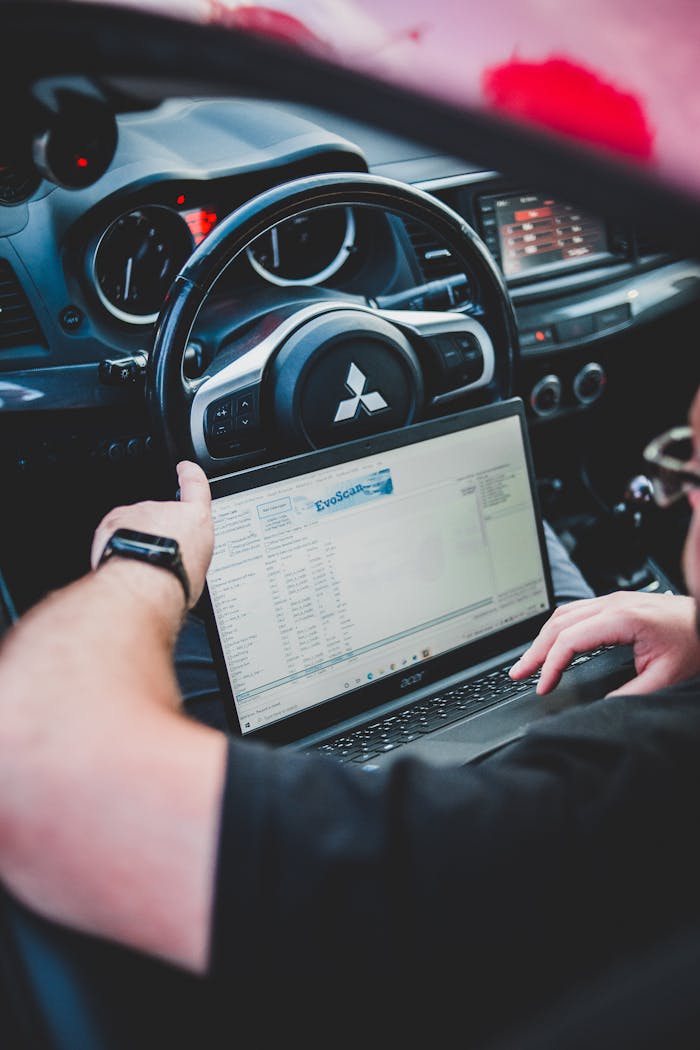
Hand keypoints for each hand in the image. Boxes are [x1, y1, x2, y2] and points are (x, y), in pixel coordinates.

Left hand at [91, 460, 213, 608]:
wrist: (144, 584)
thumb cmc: (174, 580)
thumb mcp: (197, 570)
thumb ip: (188, 554)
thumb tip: (181, 563)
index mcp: (194, 519)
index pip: (196, 486)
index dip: (190, 474)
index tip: (185, 468)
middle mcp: (165, 509)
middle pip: (159, 516)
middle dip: (155, 534)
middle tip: (155, 561)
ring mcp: (137, 513)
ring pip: (134, 526)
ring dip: (135, 542)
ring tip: (139, 568)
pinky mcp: (114, 520)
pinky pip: (114, 531)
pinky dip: (115, 544)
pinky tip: (122, 563)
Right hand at [509, 591, 699, 695]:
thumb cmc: (695, 641)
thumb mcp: (667, 675)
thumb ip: (633, 693)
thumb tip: (601, 707)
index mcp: (622, 618)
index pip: (570, 639)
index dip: (551, 665)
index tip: (543, 686)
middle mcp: (613, 604)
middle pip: (559, 624)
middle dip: (534, 651)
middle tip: (517, 673)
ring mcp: (613, 601)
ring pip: (564, 614)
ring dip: (542, 638)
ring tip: (528, 661)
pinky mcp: (617, 603)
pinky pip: (576, 611)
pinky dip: (557, 629)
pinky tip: (552, 642)